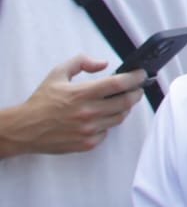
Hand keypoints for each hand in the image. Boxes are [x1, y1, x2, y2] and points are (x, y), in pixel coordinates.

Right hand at [0, 55, 148, 156]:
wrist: (24, 129)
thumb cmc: (42, 101)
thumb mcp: (58, 73)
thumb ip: (81, 62)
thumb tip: (104, 64)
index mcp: (82, 93)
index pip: (119, 84)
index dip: (135, 78)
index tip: (142, 74)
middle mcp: (88, 112)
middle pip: (126, 102)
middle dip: (136, 93)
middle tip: (137, 89)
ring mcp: (89, 130)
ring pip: (120, 117)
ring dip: (125, 108)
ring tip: (120, 101)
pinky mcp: (87, 143)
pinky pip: (107, 132)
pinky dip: (108, 123)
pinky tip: (102, 117)